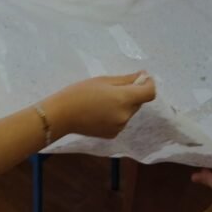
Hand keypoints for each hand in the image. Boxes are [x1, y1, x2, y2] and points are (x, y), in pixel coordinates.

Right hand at [41, 72, 155, 139]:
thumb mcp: (103, 80)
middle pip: (138, 102)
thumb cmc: (79, 92)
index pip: (149, 93)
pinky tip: (100, 112)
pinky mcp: (113, 135)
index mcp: (124, 99)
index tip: (141, 78)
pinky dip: (116, 115)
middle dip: (132, 93)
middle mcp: (125, 115)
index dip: (148, 84)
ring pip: (129, 112)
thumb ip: (126, 79)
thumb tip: (143, 76)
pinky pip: (121, 121)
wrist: (61, 115)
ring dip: (123, 104)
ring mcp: (120, 127)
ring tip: (103, 100)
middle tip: (113, 87)